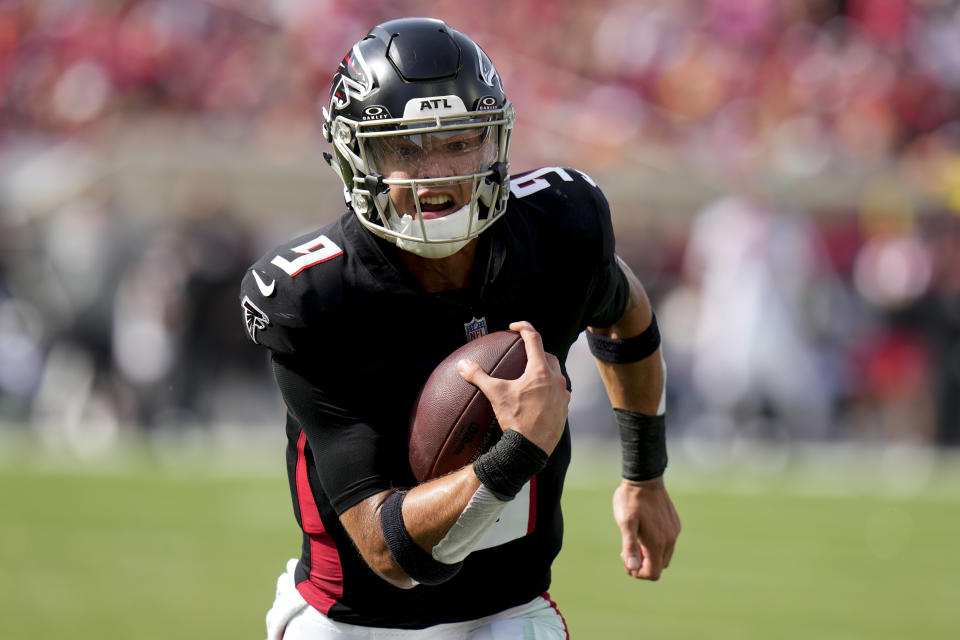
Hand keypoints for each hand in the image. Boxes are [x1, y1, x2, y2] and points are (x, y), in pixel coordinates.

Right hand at [456, 321, 569, 454]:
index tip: (514, 327)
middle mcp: (556, 379)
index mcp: (540, 371)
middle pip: (548, 356)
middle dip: (536, 351)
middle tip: (524, 353)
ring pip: (556, 375)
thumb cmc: (516, 419)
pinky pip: (559, 392)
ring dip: (545, 371)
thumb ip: (479, 376)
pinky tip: (539, 397)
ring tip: (531, 376)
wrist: (531, 448)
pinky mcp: (564, 408)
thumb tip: (463, 365)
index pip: (534, 338)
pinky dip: (549, 389)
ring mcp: (562, 394)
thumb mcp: (496, 394)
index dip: (524, 328)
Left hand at [613, 476, 680, 579]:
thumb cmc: (631, 501)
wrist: (644, 479)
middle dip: (643, 564)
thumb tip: (632, 567)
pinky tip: (645, 530)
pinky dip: (656, 544)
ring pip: (664, 556)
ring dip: (650, 554)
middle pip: (659, 566)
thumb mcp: (625, 523)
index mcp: (657, 543)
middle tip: (628, 548)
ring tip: (636, 539)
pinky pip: (668, 543)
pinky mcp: (675, 524)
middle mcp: (669, 540)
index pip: (653, 574)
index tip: (626, 557)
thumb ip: (629, 546)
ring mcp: (674, 532)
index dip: (638, 573)